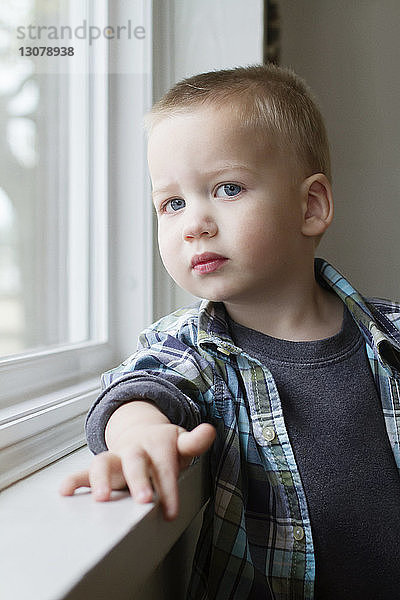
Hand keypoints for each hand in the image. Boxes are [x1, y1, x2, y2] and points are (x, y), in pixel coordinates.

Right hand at [59, 422, 215, 520]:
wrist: (142, 432)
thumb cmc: (165, 445)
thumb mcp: (181, 441)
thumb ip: (195, 441)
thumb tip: (211, 430)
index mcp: (158, 445)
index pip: (165, 468)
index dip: (169, 489)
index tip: (171, 512)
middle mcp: (135, 450)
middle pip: (135, 462)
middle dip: (139, 481)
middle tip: (143, 500)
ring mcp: (117, 457)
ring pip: (106, 462)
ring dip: (102, 479)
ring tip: (102, 499)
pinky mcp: (104, 465)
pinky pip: (85, 470)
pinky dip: (75, 480)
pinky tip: (65, 491)